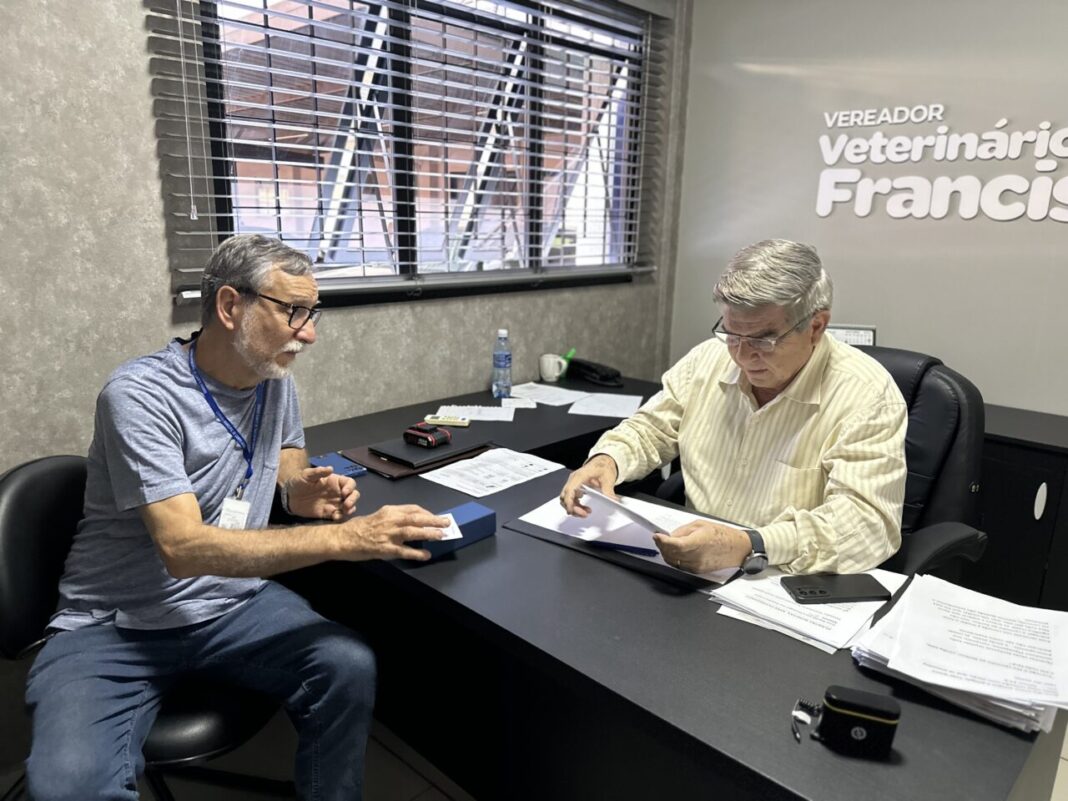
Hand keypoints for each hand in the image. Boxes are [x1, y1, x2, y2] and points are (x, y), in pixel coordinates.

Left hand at [283, 467, 358, 520]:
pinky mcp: (329, 513)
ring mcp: (334, 503)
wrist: (289, 497)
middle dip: (353, 499)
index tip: (344, 492)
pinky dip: (340, 517)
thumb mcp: (306, 475)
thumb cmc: (299, 482)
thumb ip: (318, 472)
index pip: (349, 483)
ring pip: (350, 506)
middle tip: (346, 505)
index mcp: (335, 482)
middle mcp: (338, 493)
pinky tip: (336, 517)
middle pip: (353, 495)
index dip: (350, 487)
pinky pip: (339, 516)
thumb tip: (330, 468)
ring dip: (350, 509)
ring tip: (344, 511)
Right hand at [336, 504, 450, 561]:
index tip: (434, 517)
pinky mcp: (384, 548)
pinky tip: (425, 555)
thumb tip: (411, 522)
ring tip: (440, 536)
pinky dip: (416, 553)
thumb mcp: (377, 516)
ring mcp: (388, 535)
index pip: (412, 509)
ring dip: (428, 533)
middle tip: (447, 522)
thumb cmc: (358, 527)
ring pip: (412, 532)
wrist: (342, 538)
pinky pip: (404, 551)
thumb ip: (393, 518)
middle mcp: (390, 520)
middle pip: (416, 518)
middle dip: (433, 520)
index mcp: (389, 511)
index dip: (426, 512)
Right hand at [560, 454, 618, 516]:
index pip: (569, 490)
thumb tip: (613, 500)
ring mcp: (573, 483)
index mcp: (580, 475)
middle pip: (565, 496)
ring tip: (586, 512)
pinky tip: (584, 508)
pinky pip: (570, 498)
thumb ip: (608, 490)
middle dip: (572, 508)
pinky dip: (575, 505)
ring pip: (566, 499)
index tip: (573, 511)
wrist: (602, 462)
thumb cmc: (602, 467)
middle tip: (584, 514)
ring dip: (574, 508)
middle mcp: (574, 479)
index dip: (569, 502)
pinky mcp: (574, 487)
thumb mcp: (608, 478)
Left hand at [653, 520, 751, 572]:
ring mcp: (697, 566)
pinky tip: (674, 552)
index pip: (675, 545)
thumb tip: (670, 536)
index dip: (663, 541)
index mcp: (698, 542)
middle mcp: (697, 557)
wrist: (738, 549)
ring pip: (673, 562)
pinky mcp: (698, 571)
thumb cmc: (723, 535)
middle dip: (662, 546)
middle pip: (671, 554)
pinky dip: (674, 559)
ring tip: (665, 545)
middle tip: (659, 538)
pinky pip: (680, 566)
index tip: (657, 536)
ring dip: (666, 553)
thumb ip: (683, 531)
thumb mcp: (702, 525)